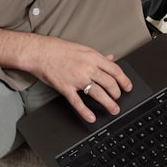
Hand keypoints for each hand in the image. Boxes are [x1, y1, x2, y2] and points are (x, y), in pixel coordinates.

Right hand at [18, 35, 132, 122]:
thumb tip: (111, 58)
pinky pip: (77, 102)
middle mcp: (87, 67)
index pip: (115, 70)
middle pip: (109, 83)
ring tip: (113, 110)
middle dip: (117, 94)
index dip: (124, 80)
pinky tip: (91, 117)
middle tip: (119, 99)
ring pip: (98, 93)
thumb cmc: (58, 49)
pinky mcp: (65, 87)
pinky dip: (85, 112)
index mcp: (92, 57)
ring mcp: (76, 78)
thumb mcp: (82, 49)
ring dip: (108, 103)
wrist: (39, 51)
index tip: (128, 87)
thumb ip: (98, 56)